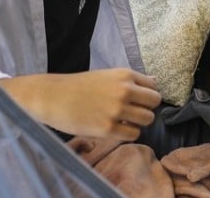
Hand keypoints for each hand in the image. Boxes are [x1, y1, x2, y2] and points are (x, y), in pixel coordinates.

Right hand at [0, 69, 161, 140]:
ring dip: (138, 122)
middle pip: (155, 103)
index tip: (138, 100)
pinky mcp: (108, 129)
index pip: (154, 86)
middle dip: (147, 108)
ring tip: (124, 121)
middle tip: (133, 112)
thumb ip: (131, 80)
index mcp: (124, 75)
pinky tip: (116, 128)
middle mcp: (124, 91)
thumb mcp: (107, 76)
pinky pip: (133, 134)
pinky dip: (128, 133)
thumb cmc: (80, 86)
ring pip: (147, 119)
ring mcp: (117, 110)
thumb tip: (155, 81)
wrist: (54, 97)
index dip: (147, 95)